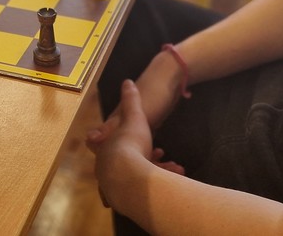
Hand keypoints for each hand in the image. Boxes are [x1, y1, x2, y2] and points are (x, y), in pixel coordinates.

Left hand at [88, 80, 184, 211]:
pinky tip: (176, 179)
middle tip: (163, 153)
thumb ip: (131, 100)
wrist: (131, 179)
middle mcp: (107, 169)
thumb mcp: (134, 117)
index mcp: (105, 148)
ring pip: (138, 176)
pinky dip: (159, 184)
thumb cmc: (130, 145)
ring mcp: (115, 186)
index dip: (127, 138)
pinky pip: (144, 190)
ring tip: (177, 168)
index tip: (141, 136)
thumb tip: (127, 82)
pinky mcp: (127, 200)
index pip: (112, 143)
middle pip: (128, 161)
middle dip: (148, 156)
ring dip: (158, 170)